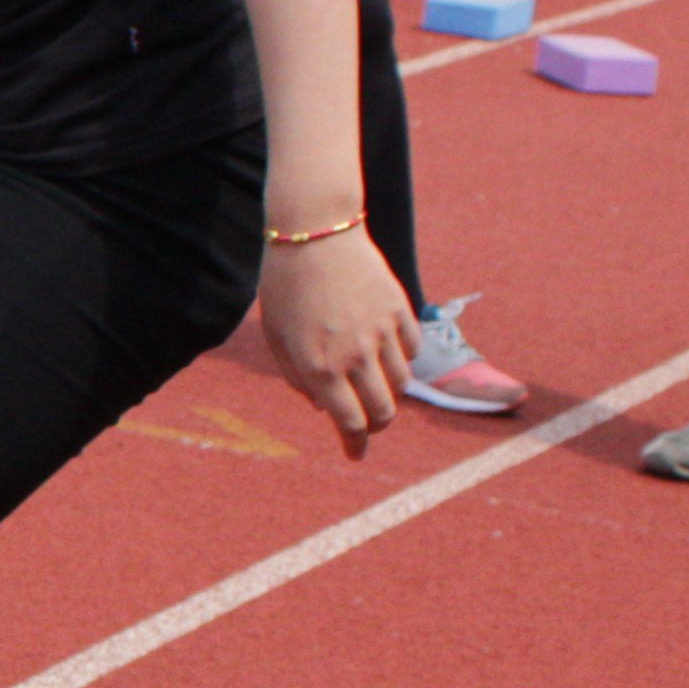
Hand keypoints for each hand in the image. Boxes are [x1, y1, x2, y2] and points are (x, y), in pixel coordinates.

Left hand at [256, 224, 413, 459]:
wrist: (314, 234)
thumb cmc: (285, 287)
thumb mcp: (277, 337)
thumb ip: (298, 377)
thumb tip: (323, 407)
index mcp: (318, 366)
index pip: (349, 421)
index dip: (355, 443)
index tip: (356, 454)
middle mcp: (353, 355)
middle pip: (383, 411)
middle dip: (377, 426)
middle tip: (368, 426)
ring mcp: (381, 332)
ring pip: (401, 383)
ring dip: (389, 393)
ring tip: (372, 387)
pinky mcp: (399, 310)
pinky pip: (411, 350)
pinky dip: (402, 360)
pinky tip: (385, 354)